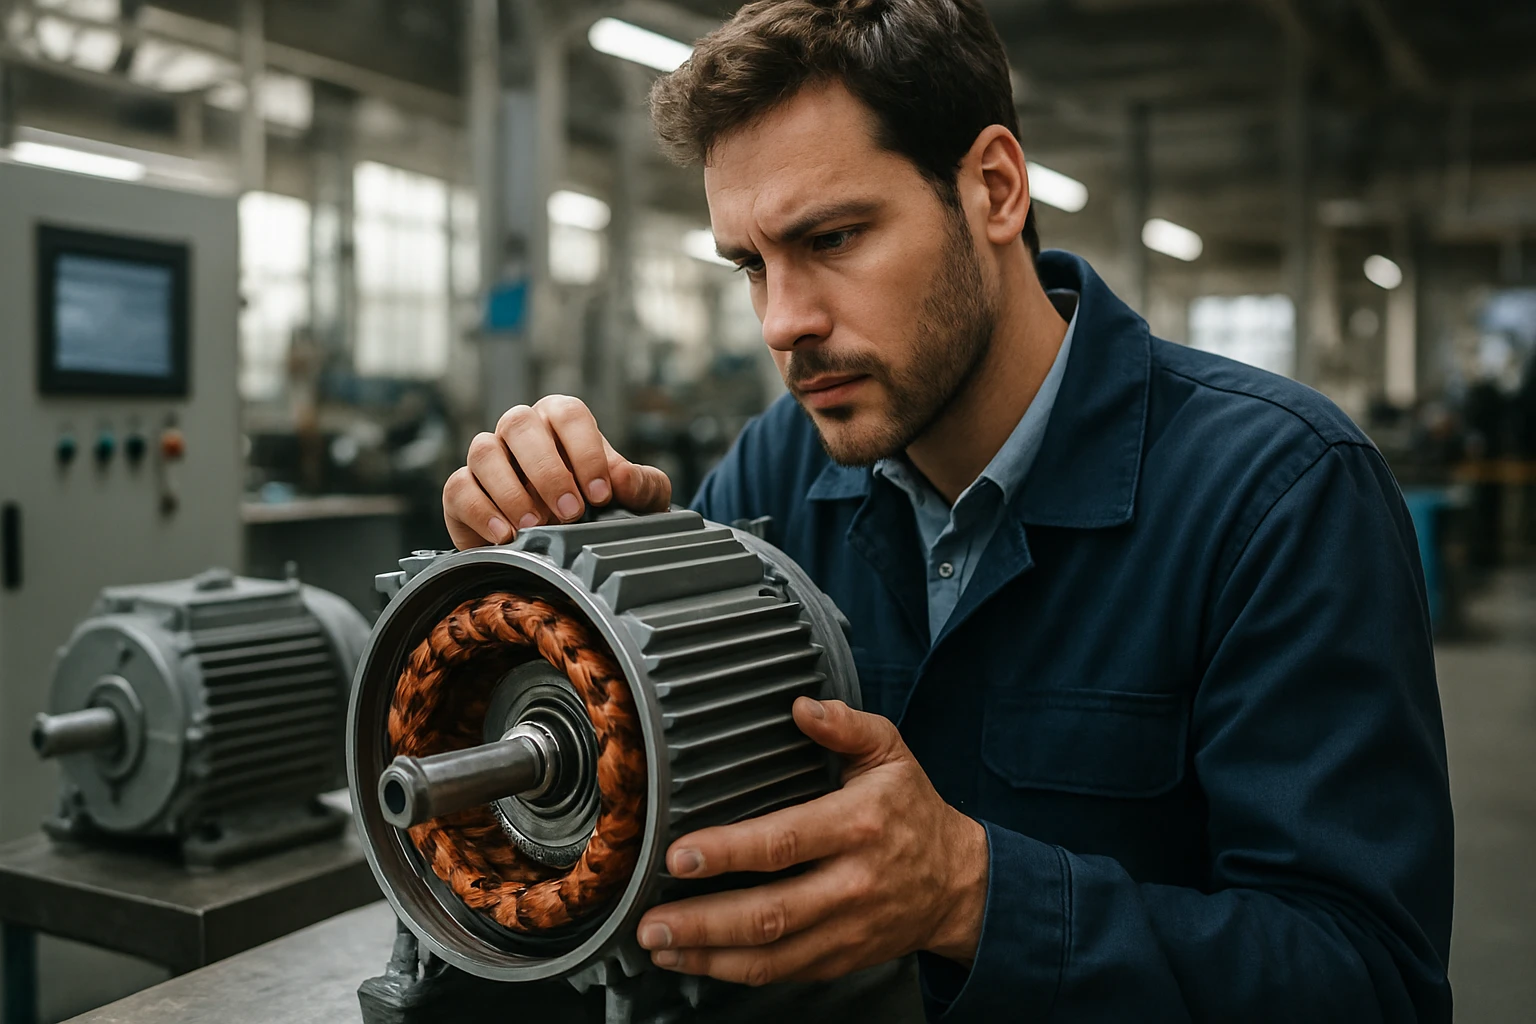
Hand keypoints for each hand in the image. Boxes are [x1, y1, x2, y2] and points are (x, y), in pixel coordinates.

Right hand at [442, 395, 671, 548]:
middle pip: (519, 424)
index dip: (585, 451)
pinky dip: (480, 511)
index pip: (567, 414)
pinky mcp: (462, 493)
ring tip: (535, 526)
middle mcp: (520, 433)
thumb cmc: (603, 513)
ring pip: (483, 451)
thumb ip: (641, 486)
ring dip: (511, 490)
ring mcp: (488, 460)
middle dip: (547, 470)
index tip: (601, 495)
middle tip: (570, 512)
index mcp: (561, 422)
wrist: (566, 551)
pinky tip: (505, 536)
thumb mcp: (638, 501)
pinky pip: (459, 487)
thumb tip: (623, 477)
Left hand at [635, 698, 987, 985]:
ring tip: (661, 946)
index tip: (681, 856)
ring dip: (709, 956)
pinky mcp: (840, 959)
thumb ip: (846, 727)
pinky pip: (782, 973)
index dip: (730, 852)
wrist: (959, 884)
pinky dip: (735, 971)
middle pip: (770, 913)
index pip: (785, 842)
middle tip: (652, 922)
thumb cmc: (913, 812)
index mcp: (857, 826)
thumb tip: (802, 706)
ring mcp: (846, 929)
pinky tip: (697, 962)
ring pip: (771, 955)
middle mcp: (851, 884)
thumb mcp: (892, 754)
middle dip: (704, 921)